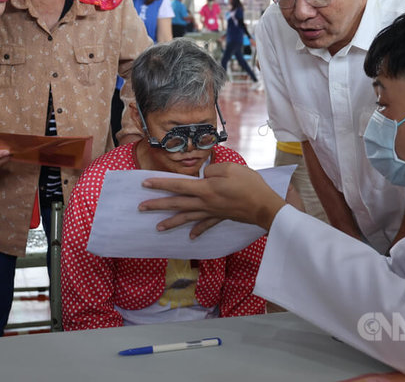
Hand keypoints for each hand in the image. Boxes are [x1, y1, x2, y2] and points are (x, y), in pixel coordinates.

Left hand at [139, 163, 285, 236]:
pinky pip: (206, 225)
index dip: (160, 183)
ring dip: (171, 222)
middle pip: (177, 203)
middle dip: (158, 205)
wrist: (264, 206)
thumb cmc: (248, 184)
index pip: (177, 184)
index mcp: (204, 188)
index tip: (144, 183)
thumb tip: (203, 176)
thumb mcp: (229, 168)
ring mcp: (212, 212)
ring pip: (187, 217)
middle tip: (141, 208)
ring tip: (158, 227)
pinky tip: (191, 237)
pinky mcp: (221, 217)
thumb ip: (212, 170)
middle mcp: (204, 202)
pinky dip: (198, 230)